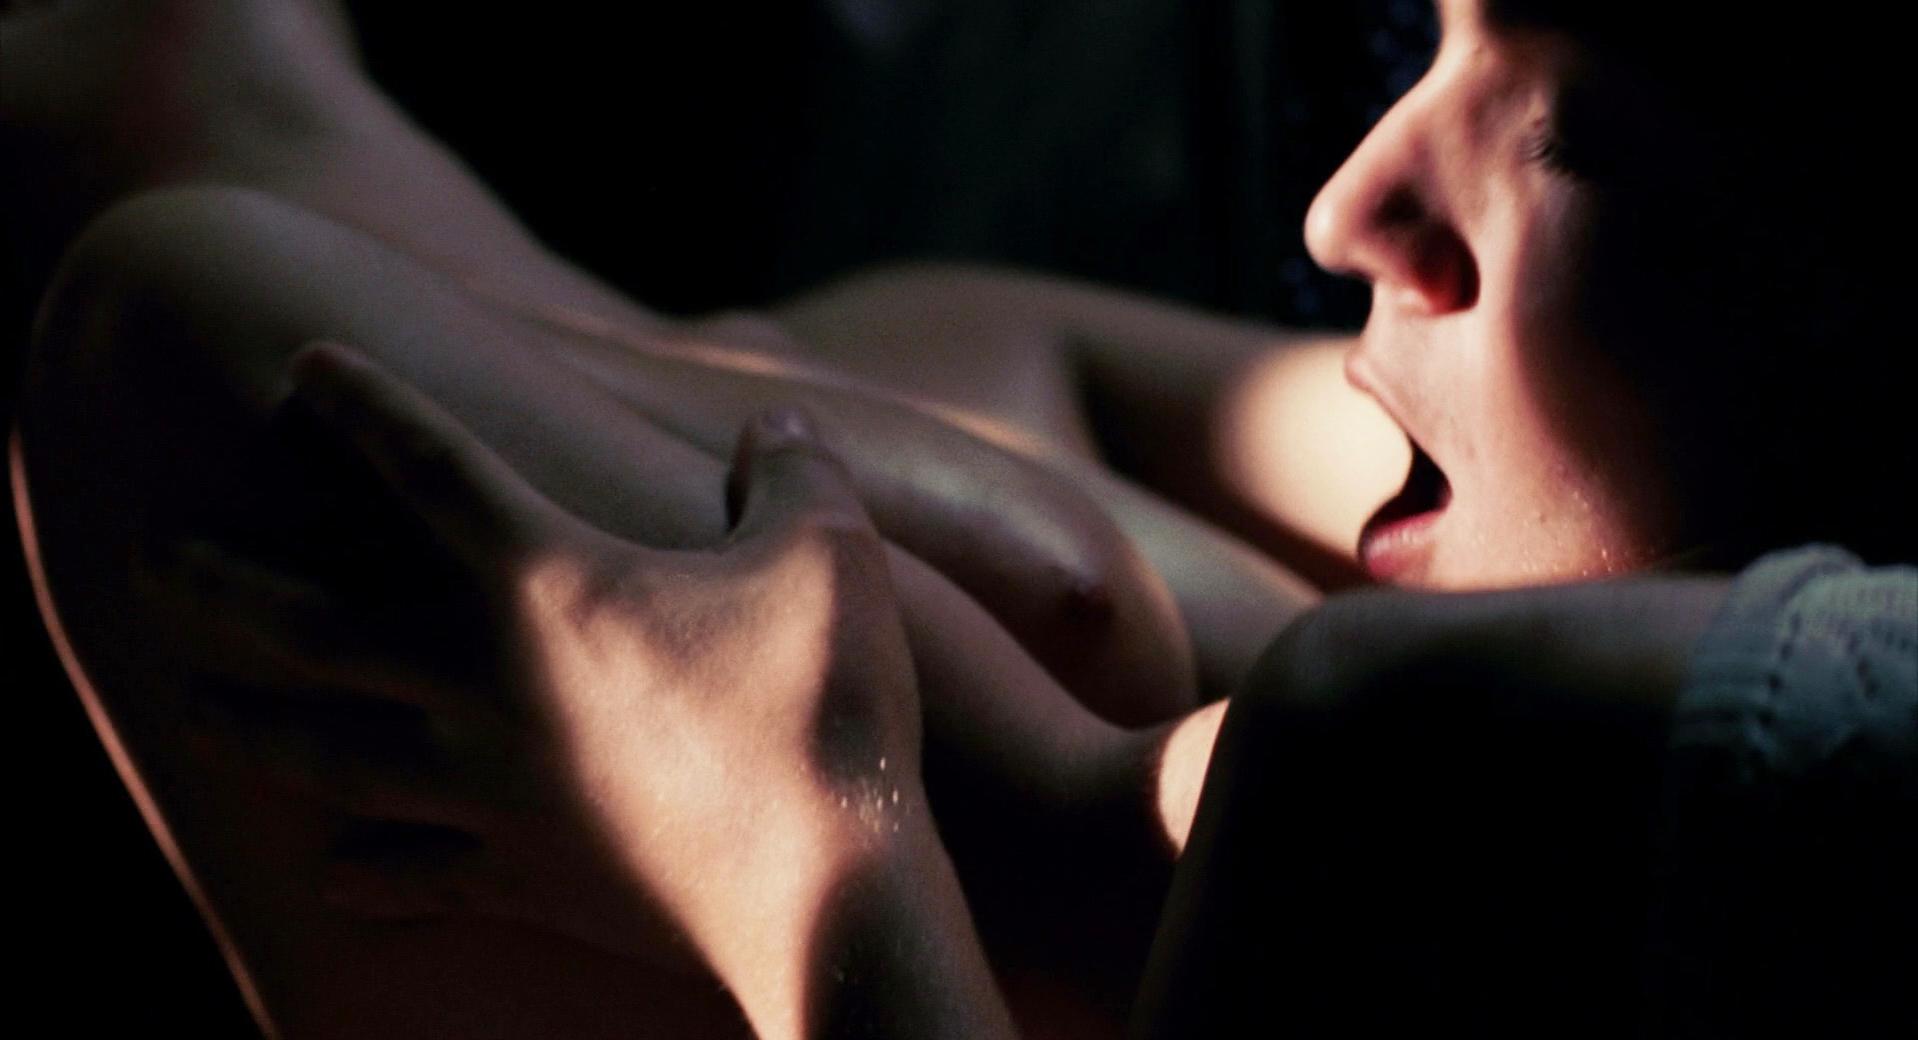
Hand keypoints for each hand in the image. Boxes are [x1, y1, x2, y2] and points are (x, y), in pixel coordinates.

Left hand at [154, 342, 928, 981]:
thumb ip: (795, 474)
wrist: (823, 892)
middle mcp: (482, 680)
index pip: (427, 464)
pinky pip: (404, 872)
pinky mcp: (517, 877)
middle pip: (310, 628)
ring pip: (322, 754)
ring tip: (191, 708)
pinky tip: (331, 871)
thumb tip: (777, 433)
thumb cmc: (826, 706)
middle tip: (151, 562)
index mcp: (546, 580)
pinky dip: (359, 869)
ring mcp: (484, 789)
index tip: (304, 364)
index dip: (362, 404)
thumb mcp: (829, 556)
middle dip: (219, 587)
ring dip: (246, 725)